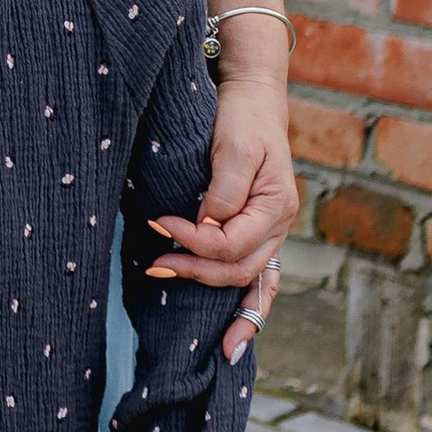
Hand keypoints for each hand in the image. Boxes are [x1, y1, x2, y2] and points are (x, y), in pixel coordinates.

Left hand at [148, 55, 296, 362]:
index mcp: (277, 206)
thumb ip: (224, 190)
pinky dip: (246, 307)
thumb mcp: (234, 146)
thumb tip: (206, 229)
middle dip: (195, 272)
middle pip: (238, 270)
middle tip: (154, 265)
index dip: (193, 243)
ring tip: (184, 309)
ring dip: (214, 295)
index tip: (158, 223)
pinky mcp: (254, 229)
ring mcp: (269, 231)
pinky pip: (255, 278)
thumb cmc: (242, 116)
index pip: (231, 243)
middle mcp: (278, 225)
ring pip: (248, 280)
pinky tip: (230, 335)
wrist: (251, 96)